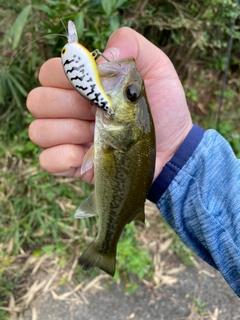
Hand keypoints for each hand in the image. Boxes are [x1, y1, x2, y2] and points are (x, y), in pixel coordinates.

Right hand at [27, 27, 191, 183]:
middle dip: (67, 105)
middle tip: (96, 112)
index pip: (49, 73)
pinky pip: (47, 161)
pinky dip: (62, 158)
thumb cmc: (164, 109)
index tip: (93, 86)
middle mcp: (70, 110)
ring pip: (38, 130)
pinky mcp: (73, 164)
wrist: (172, 148)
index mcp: (84, 87)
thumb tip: (99, 55)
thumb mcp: (156, 69)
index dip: (65, 77)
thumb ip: (131, 46)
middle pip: (37, 101)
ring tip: (96, 135)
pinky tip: (86, 156)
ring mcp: (69, 138)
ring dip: (67, 131)